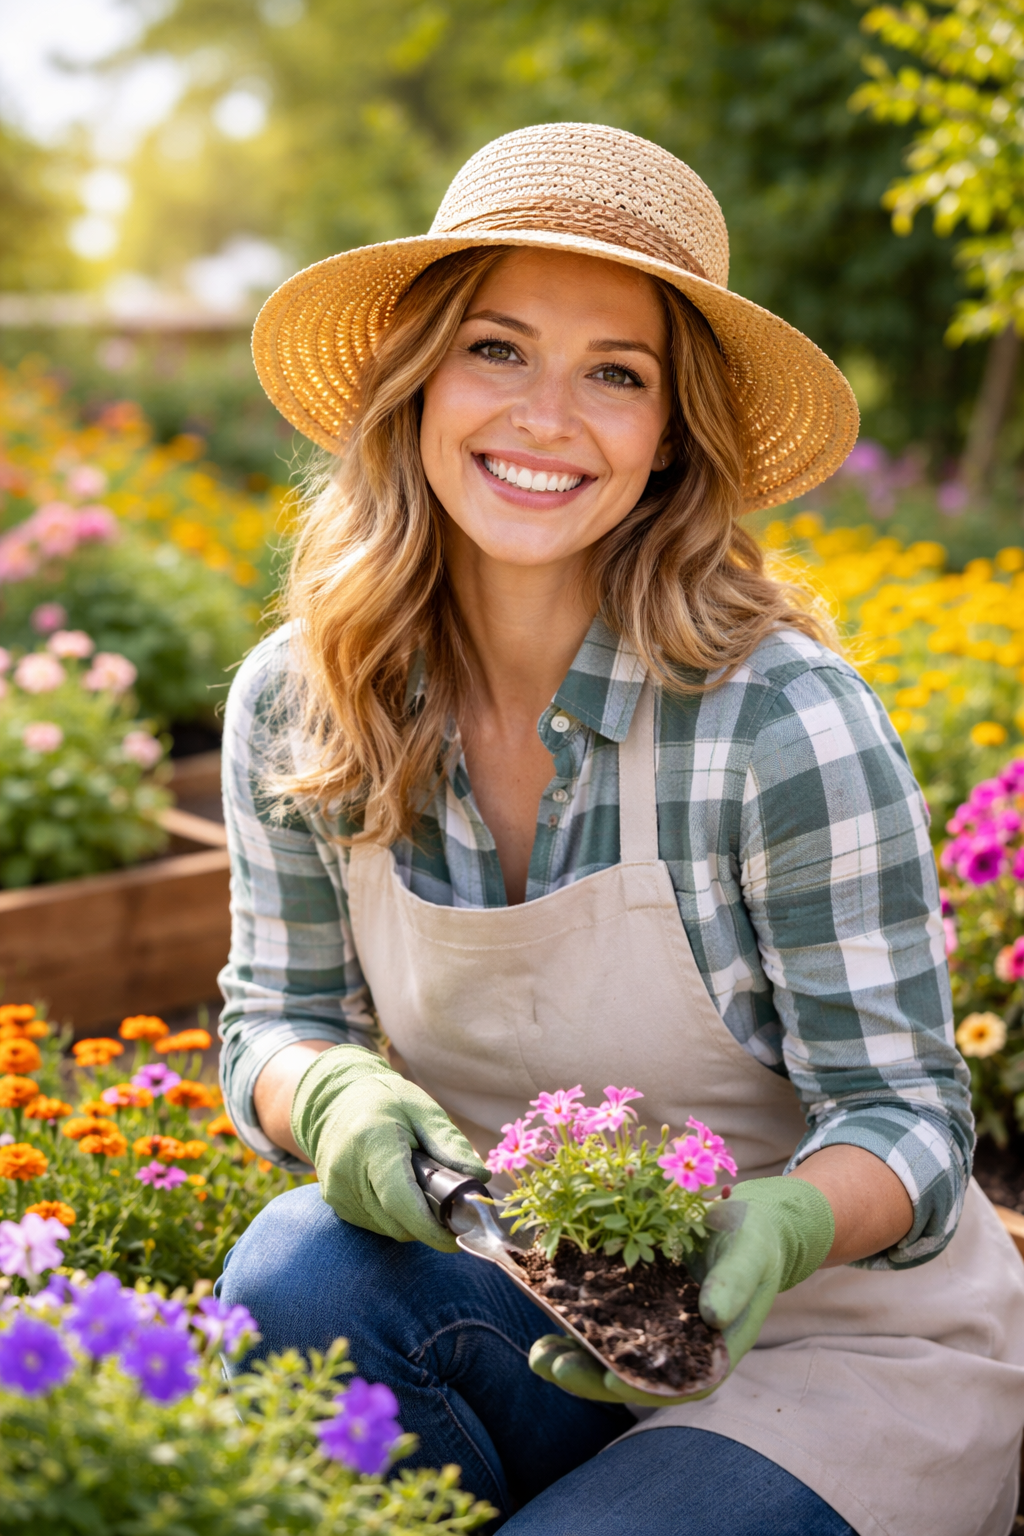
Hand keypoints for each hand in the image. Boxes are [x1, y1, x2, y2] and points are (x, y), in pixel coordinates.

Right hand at [290, 1044, 487, 1250]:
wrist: (334, 1098)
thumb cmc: (384, 1099)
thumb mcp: (422, 1109)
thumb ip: (449, 1143)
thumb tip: (479, 1178)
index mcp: (372, 1142)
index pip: (400, 1200)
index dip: (431, 1226)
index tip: (459, 1236)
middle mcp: (347, 1172)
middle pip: (397, 1222)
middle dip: (430, 1225)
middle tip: (453, 1210)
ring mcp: (338, 1190)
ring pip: (388, 1229)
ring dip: (413, 1223)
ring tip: (427, 1195)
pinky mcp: (336, 1202)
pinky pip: (375, 1224)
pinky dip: (395, 1218)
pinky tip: (404, 1194)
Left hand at [528, 1178, 833, 1401]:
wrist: (744, 1222)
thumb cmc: (753, 1242)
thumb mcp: (750, 1256)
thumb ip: (734, 1284)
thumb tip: (714, 1316)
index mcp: (709, 1353)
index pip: (673, 1382)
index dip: (639, 1384)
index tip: (609, 1378)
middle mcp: (676, 1347)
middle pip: (630, 1374)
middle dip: (589, 1374)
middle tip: (553, 1363)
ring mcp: (652, 1326)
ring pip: (609, 1351)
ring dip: (573, 1353)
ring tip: (538, 1352)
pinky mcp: (635, 1301)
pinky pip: (602, 1316)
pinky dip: (574, 1317)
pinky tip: (545, 1309)